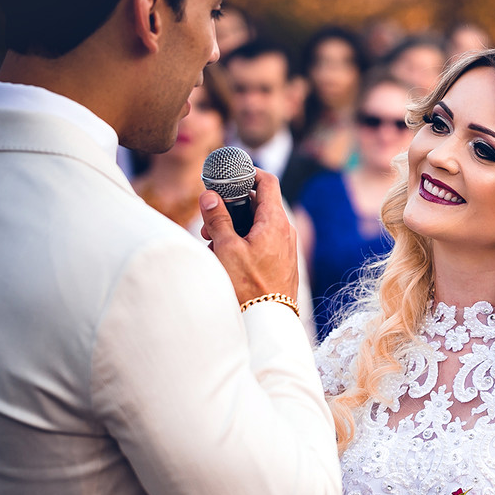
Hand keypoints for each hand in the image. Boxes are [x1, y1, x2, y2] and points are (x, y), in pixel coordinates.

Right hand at [199, 169, 299, 304]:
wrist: (268, 322)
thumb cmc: (248, 286)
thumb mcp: (226, 249)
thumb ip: (217, 219)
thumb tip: (209, 196)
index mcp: (275, 221)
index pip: (267, 182)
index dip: (248, 172)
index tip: (229, 174)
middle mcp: (285, 231)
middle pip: (258, 204)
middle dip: (231, 205)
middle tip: (209, 216)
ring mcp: (284, 247)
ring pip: (257, 224)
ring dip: (234, 225)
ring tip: (211, 239)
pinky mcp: (281, 261)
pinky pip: (262, 240)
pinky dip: (243, 240)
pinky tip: (225, 255)